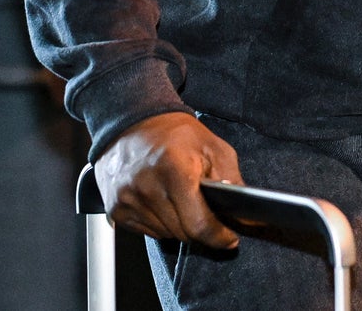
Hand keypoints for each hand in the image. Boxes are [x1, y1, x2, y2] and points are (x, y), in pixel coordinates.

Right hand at [96, 112, 244, 247]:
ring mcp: (128, 200)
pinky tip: (162, 200)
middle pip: (183, 233)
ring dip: (179, 225)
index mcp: (175, 171)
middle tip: (206, 210)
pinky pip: (148, 231)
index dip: (219, 236)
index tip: (229, 238)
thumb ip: (232, 182)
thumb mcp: (214, 148)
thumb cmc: (177, 134)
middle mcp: (148, 188)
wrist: (135, 122)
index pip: (199, 225)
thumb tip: (245, 215)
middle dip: (201, 227)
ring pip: (166, 234)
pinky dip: (160, 223)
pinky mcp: (116, 209)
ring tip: (181, 199)